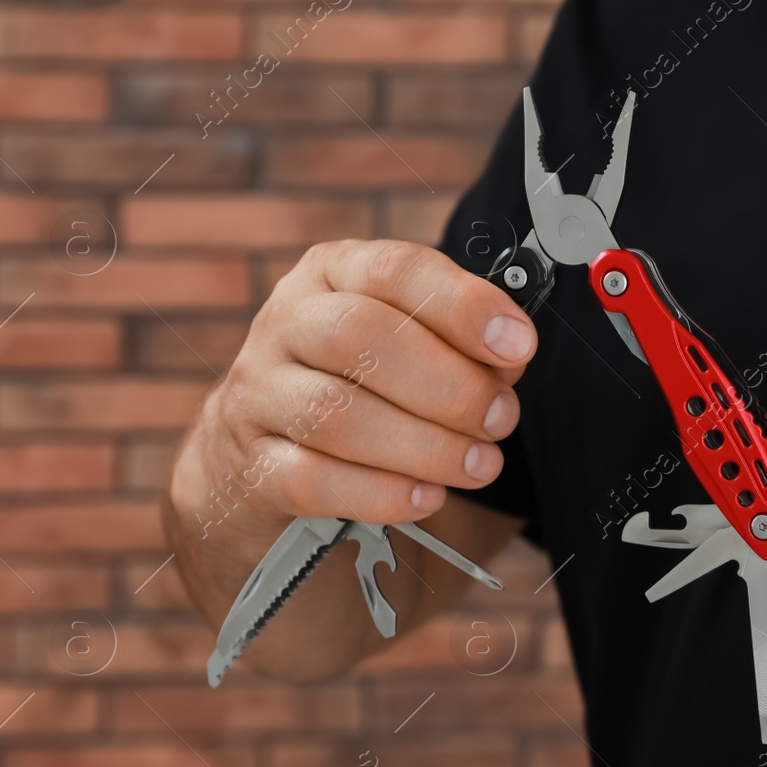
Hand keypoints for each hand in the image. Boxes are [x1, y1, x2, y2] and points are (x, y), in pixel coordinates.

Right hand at [168, 239, 536, 543]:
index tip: (518, 344)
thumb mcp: (408, 347)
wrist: (259, 466)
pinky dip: (381, 493)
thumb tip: (509, 358)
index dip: (462, 305)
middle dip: (448, 385)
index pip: (394, 269)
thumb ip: (461, 346)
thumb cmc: (359, 390)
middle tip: (499, 419)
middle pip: (360, 338)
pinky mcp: (249, 467)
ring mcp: (257, 395)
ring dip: (426, 446)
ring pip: (337, 414)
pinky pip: (312, 480)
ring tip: (477, 465)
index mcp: (333, 275)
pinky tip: (426, 497)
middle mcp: (285, 323)